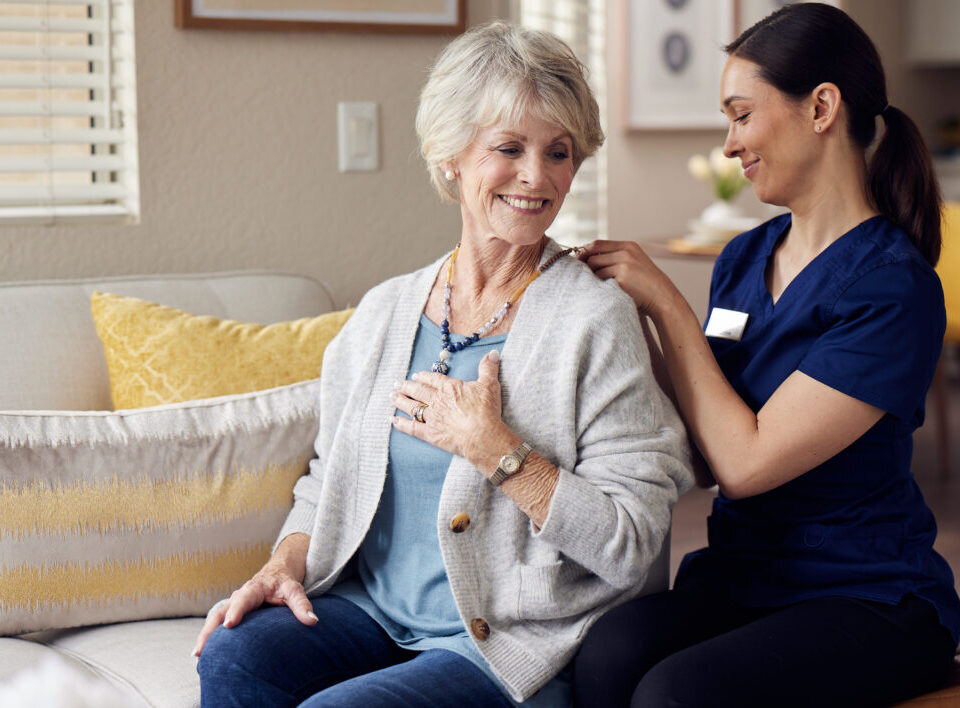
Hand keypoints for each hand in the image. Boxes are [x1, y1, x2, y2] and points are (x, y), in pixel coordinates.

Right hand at [192, 533, 314, 656]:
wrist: (276, 574)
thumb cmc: (284, 584)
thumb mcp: (295, 590)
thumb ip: (302, 605)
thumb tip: (312, 621)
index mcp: (254, 588)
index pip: (244, 599)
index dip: (236, 611)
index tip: (230, 624)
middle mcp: (239, 596)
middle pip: (220, 611)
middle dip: (210, 630)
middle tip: (202, 648)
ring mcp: (232, 605)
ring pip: (214, 619)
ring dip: (205, 636)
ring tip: (197, 655)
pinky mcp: (231, 613)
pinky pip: (216, 625)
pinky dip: (209, 637)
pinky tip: (202, 654)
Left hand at [391, 350, 511, 467]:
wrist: (482, 434)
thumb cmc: (486, 410)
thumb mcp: (490, 385)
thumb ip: (488, 368)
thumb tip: (493, 353)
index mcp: (449, 388)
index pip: (433, 379)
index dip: (424, 377)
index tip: (416, 375)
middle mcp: (437, 401)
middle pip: (418, 391)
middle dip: (406, 387)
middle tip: (397, 384)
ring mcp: (432, 417)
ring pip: (412, 407)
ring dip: (401, 401)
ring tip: (392, 396)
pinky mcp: (430, 434)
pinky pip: (412, 428)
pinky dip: (401, 424)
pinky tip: (393, 421)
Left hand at [578, 239, 676, 316]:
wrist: (662, 297)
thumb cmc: (644, 284)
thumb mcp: (633, 263)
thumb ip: (615, 258)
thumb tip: (587, 257)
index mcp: (628, 246)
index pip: (598, 244)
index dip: (584, 251)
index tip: (576, 260)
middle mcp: (626, 252)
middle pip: (593, 254)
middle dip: (584, 265)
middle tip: (581, 275)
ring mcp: (624, 264)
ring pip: (595, 267)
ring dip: (593, 277)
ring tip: (598, 285)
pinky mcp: (622, 278)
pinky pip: (600, 280)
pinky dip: (599, 286)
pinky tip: (605, 291)